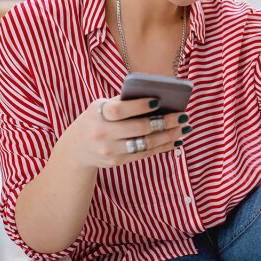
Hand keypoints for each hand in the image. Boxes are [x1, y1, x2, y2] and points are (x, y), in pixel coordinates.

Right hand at [58, 96, 190, 168]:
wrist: (76, 148)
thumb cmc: (97, 119)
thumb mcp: (101, 106)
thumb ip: (124, 101)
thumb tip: (158, 98)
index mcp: (98, 114)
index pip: (120, 110)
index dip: (139, 106)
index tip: (159, 101)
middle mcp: (102, 133)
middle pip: (139, 129)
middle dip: (165, 122)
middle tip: (183, 116)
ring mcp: (109, 150)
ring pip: (145, 144)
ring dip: (169, 136)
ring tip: (184, 128)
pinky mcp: (116, 162)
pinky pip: (144, 154)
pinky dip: (162, 147)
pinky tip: (175, 140)